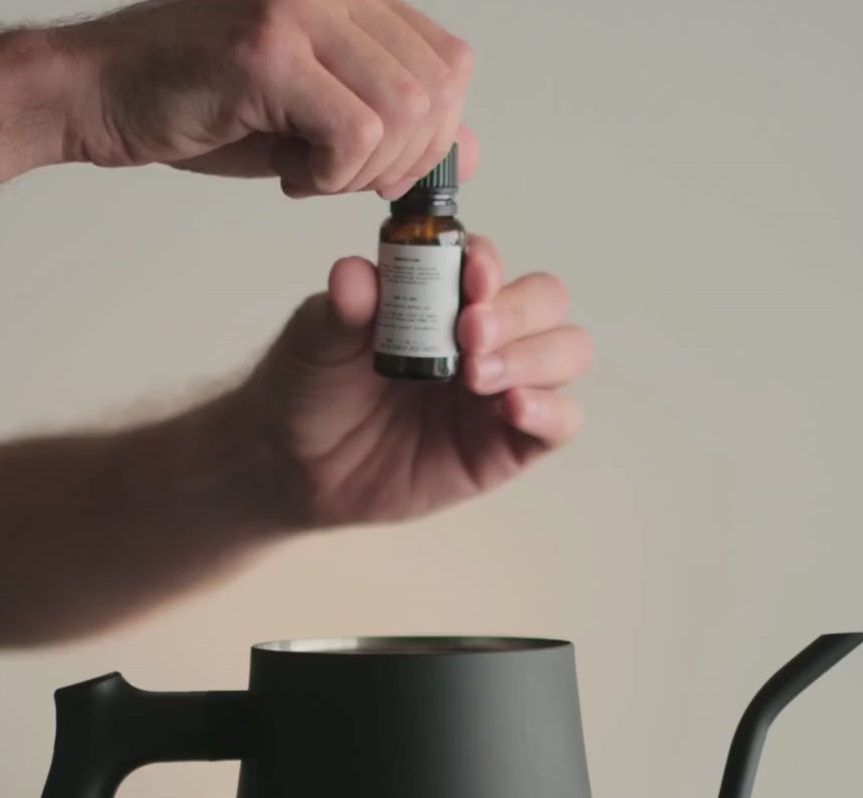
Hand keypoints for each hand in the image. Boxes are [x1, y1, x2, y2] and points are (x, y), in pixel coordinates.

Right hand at [57, 0, 474, 198]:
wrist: (106, 93)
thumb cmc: (207, 103)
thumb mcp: (319, 119)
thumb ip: (394, 127)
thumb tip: (469, 148)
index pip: (449, 65)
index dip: (433, 137)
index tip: (381, 169)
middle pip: (438, 90)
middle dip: (404, 162)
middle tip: (346, 179)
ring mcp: (301, 7)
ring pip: (402, 112)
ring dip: (365, 172)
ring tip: (313, 173)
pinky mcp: (268, 48)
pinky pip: (354, 133)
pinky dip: (333, 176)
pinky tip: (291, 176)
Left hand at [226, 235, 592, 528]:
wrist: (297, 468)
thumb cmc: (312, 391)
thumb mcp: (314, 342)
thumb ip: (340, 309)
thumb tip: (355, 275)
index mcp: (442, 295)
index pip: (488, 264)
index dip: (487, 263)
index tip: (469, 276)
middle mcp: (483, 335)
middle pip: (544, 301)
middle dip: (515, 311)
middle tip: (469, 332)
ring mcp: (501, 389)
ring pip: (565, 352)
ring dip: (532, 356)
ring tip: (475, 376)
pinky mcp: (507, 445)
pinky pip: (561, 422)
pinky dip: (549, 410)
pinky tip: (511, 408)